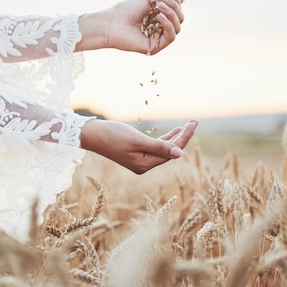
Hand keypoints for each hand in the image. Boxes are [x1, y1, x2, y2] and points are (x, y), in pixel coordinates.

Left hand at [76, 0, 184, 55]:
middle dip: (173, 6)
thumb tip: (183, 0)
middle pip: (180, 18)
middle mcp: (160, 28)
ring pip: (177, 26)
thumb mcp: (148, 0)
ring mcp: (158, 38)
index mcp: (159, 17)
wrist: (111, 23)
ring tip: (159, 6)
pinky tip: (160, 17)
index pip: (176, 9)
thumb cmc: (126, 10)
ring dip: (171, 13)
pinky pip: (171, 36)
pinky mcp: (155, 47)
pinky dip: (168, 24)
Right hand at [79, 118, 197, 173]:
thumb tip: (180, 154)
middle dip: (183, 137)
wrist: (92, 135)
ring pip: (164, 149)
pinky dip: (166, 139)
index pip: (171, 152)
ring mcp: (140, 160)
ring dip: (176, 137)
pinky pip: (156, 147)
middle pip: (170, 151)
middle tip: (194, 121)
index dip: (184, 138)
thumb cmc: (112, 135)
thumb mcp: (137, 140)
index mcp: (145, 165)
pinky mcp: (136, 153)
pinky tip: (175, 132)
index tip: (193, 123)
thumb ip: (159, 147)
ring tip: (189, 125)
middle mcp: (144, 165)